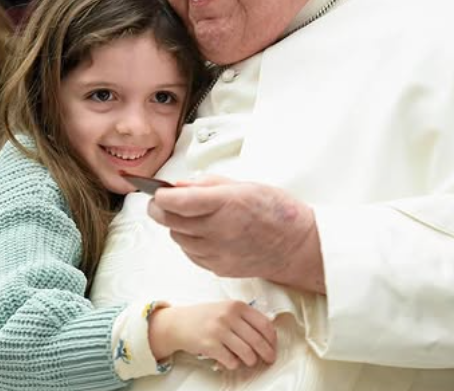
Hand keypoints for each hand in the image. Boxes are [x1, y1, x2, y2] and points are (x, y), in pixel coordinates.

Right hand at [148, 301, 275, 370]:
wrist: (178, 322)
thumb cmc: (205, 317)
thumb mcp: (226, 308)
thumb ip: (245, 317)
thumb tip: (268, 334)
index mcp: (236, 305)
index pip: (264, 323)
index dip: (272, 339)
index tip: (273, 346)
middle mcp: (229, 316)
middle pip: (258, 340)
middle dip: (267, 353)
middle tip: (269, 359)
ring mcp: (219, 330)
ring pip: (247, 353)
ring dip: (251, 360)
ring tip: (249, 360)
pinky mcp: (210, 345)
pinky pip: (232, 361)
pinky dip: (234, 364)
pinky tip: (230, 360)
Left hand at [149, 177, 324, 293]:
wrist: (297, 246)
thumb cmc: (275, 211)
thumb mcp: (244, 185)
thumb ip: (208, 184)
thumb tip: (179, 185)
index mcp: (226, 203)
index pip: (177, 201)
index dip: (160, 195)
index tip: (157, 190)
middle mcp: (219, 230)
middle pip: (170, 221)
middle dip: (159, 209)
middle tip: (160, 201)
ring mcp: (218, 252)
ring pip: (177, 238)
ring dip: (174, 226)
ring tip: (185, 216)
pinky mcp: (219, 267)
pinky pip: (190, 253)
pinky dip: (188, 242)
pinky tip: (199, 233)